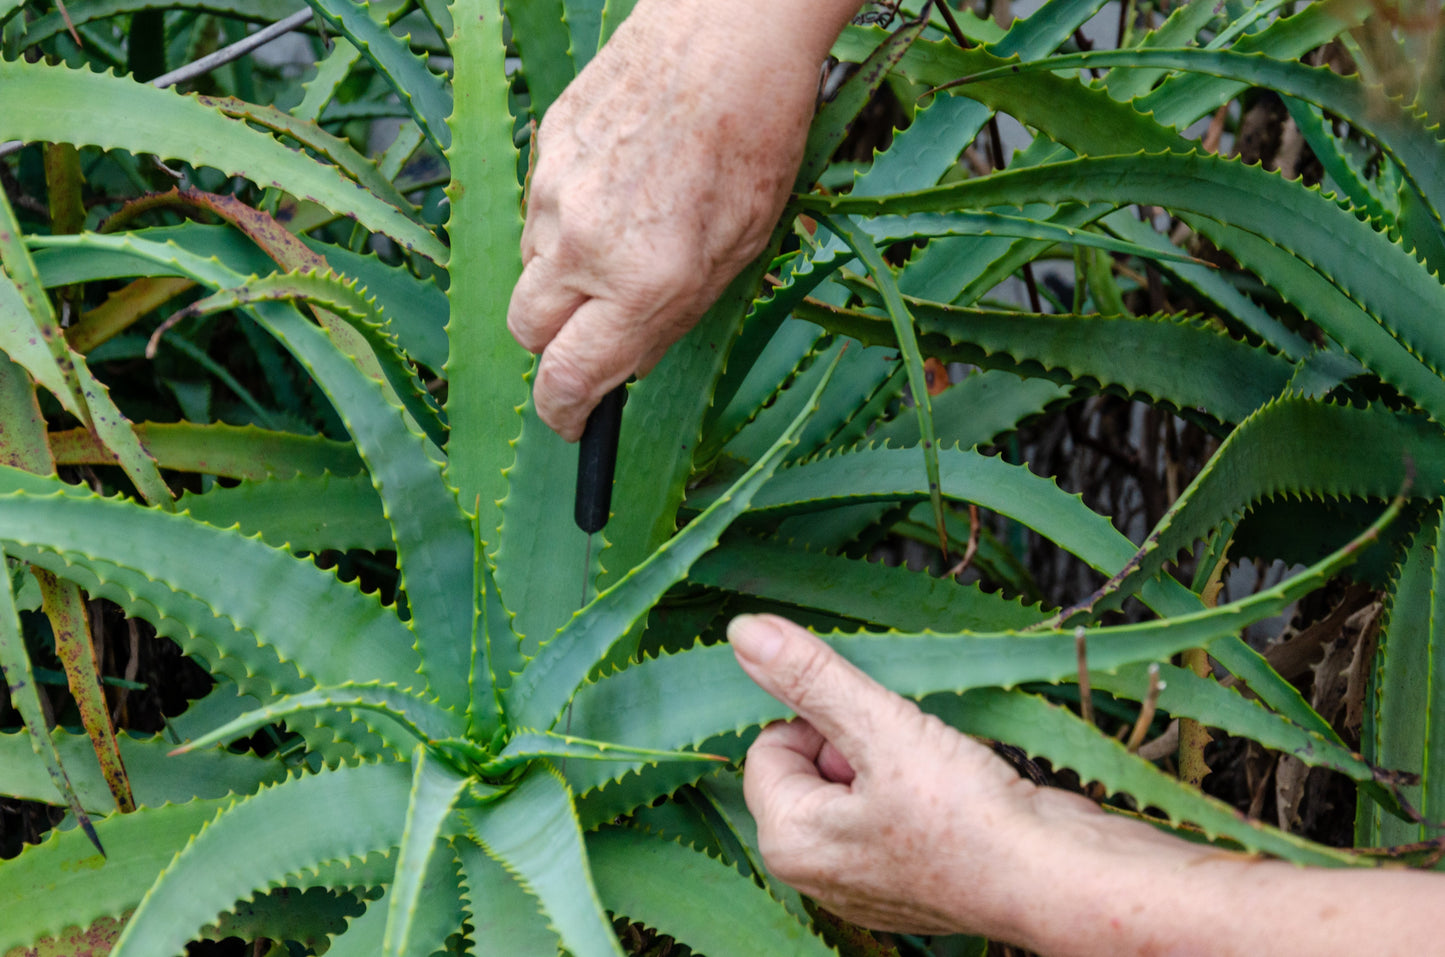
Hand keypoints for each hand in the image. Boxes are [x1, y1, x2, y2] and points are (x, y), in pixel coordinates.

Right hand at [507, 0, 857, 439]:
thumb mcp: (737, 252)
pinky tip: (617, 187)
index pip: (568, 378)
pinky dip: (564, 220)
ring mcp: (554, 192)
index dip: (565, 413)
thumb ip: (671, 318)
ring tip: (623, 237)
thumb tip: (623, 366)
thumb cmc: (753, 141)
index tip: (569, 422)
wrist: (727, 33)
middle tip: (594, 333)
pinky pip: (537, 211)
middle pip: (528, 331)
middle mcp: (586, 245)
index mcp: (644, 283)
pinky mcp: (543, 147)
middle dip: (554, 346)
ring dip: (562, 277)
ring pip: (529, 268)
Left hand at [728, 613, 1069, 936]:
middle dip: (854, 741)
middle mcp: (819, 872)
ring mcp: (868, 880)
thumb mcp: (881, 727)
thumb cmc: (970, 817)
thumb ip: (811, 678)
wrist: (1061, 879)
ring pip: (856, 785)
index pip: (769, 747)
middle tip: (906, 746)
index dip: (819, 719)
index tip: (873, 724)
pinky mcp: (913, 878)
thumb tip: (745, 632)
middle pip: (810, 766)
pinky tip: (956, 794)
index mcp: (791, 843)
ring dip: (890, 759)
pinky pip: (893, 812)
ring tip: (935, 768)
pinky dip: (918, 791)